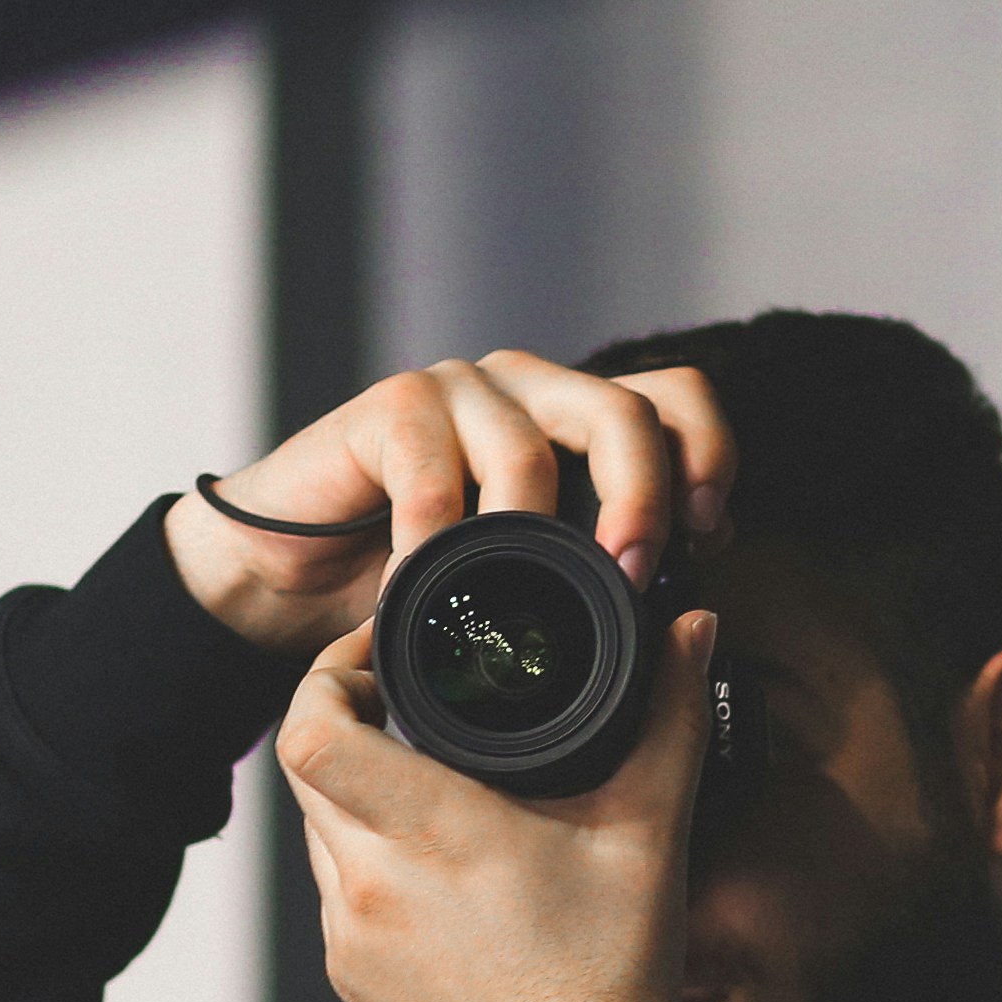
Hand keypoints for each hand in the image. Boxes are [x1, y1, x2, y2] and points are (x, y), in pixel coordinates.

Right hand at [170, 352, 733, 658]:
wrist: (294, 579)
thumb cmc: (420, 584)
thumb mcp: (530, 583)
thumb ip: (601, 568)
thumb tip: (699, 595)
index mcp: (580, 422)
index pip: (676, 400)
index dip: (707, 455)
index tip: (708, 533)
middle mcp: (530, 391)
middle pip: (623, 411)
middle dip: (643, 498)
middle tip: (630, 577)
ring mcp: (462, 391)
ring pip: (531, 446)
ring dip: (531, 537)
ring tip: (517, 609)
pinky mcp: (392, 408)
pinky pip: (433, 474)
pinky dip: (437, 545)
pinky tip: (426, 592)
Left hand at [275, 605, 716, 1001]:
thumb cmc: (610, 978)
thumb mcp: (649, 834)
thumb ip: (669, 718)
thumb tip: (692, 633)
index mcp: (432, 835)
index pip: (311, 730)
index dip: (326, 673)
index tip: (373, 657)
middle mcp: (369, 885)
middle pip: (305, 767)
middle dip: (345, 722)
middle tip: (400, 704)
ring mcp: (348, 938)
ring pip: (316, 830)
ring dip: (355, 794)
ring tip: (427, 785)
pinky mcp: (350, 977)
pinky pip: (334, 891)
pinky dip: (368, 861)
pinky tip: (431, 868)